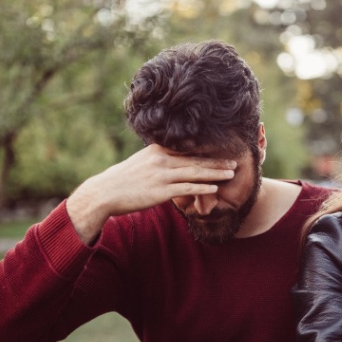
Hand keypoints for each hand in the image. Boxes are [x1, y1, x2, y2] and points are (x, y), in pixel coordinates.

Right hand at [67, 144, 236, 242]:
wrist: (105, 193)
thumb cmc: (124, 180)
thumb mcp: (142, 162)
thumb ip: (159, 159)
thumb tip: (173, 159)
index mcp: (158, 150)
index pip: (188, 149)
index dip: (208, 150)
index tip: (224, 150)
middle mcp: (162, 160)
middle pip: (196, 159)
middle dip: (217, 161)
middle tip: (235, 160)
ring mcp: (162, 176)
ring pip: (195, 173)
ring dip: (215, 173)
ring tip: (231, 173)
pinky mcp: (161, 191)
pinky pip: (187, 189)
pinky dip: (202, 187)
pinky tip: (215, 188)